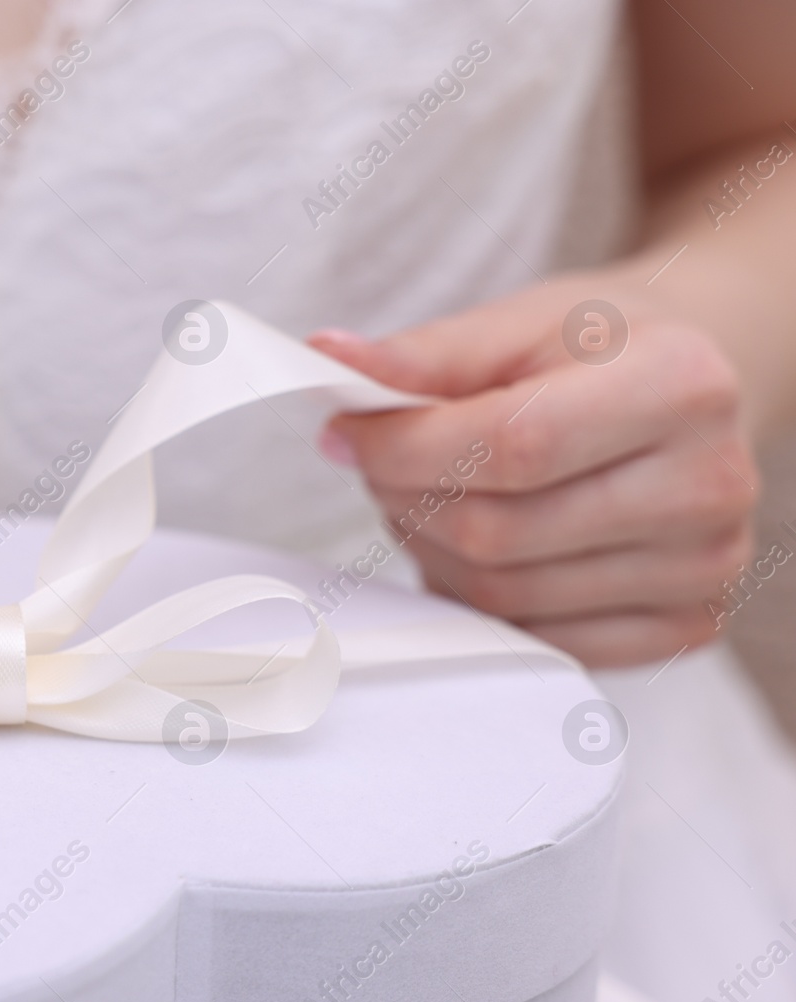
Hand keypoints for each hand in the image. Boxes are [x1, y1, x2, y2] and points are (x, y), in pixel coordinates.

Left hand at [309, 276, 758, 667]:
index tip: (345, 431)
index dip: (404, 448)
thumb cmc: (597, 351)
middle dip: (406, 500)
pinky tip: (477, 549)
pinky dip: (481, 601)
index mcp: (682, 386)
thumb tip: (329, 359)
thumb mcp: (519, 322)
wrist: (685, 393)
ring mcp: (706, 568)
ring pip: (503, 596)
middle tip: (382, 465)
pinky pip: (536, 640)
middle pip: (498, 532)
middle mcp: (713, 484)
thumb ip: (425, 352)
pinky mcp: (688, 625)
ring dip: (430, 552)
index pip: (510, 445)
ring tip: (430, 498)